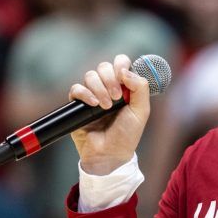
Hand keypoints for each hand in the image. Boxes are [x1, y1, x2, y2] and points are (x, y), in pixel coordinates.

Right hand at [69, 55, 151, 175]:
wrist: (110, 154)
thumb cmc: (127, 135)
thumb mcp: (141, 111)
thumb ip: (140, 88)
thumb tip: (125, 71)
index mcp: (124, 87)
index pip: (120, 63)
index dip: (121, 65)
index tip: (123, 77)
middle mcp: (107, 87)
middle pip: (103, 66)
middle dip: (110, 79)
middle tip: (116, 98)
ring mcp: (92, 95)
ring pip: (90, 76)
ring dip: (99, 88)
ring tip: (105, 107)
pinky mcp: (78, 105)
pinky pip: (76, 88)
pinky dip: (85, 93)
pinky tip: (93, 105)